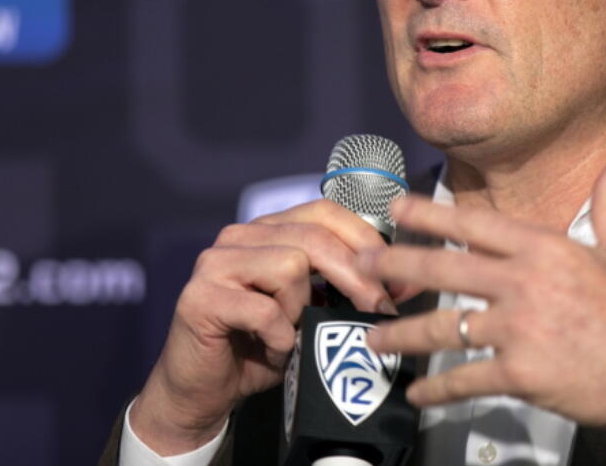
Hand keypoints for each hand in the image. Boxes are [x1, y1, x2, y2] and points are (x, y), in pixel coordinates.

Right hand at [130, 199, 405, 455]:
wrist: (201, 393)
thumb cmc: (259, 348)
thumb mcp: (311, 313)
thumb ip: (344, 290)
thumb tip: (405, 282)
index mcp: (267, 231)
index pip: (324, 212)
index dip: (365, 240)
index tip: (397, 278)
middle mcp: (238, 236)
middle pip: (313, 237)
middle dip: (356, 275)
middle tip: (379, 309)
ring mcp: (215, 263)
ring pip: (289, 267)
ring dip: (303, 310)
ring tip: (293, 335)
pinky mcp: (200, 297)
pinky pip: (264, 310)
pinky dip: (279, 337)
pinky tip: (272, 350)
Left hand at [358, 160, 605, 441]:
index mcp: (546, 248)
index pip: (474, 223)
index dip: (429, 213)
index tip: (395, 208)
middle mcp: (525, 282)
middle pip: (444, 268)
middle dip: (396, 265)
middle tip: (362, 265)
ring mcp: (520, 328)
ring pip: (444, 326)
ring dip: (402, 334)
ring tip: (373, 339)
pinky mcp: (521, 373)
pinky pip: (466, 378)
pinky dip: (437, 388)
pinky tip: (417, 393)